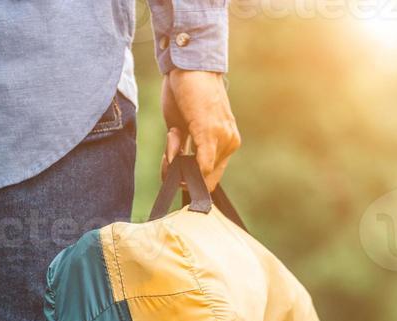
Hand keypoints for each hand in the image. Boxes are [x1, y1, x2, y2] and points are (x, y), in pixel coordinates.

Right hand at [160, 70, 240, 190]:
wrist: (190, 64)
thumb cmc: (185, 91)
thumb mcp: (180, 124)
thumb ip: (180, 146)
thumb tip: (173, 164)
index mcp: (225, 142)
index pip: (212, 175)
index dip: (192, 180)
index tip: (174, 173)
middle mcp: (229, 143)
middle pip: (206, 178)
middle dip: (183, 175)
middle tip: (168, 157)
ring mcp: (223, 138)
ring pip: (200, 172)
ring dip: (178, 165)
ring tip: (172, 138)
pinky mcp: (210, 132)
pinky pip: (202, 163)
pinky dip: (185, 166)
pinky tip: (173, 158)